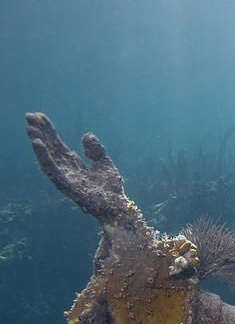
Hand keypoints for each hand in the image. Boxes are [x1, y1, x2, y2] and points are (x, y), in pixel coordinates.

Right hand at [25, 112, 150, 235]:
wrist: (117, 207)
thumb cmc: (110, 189)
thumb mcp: (105, 164)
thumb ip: (96, 150)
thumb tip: (87, 135)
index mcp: (74, 164)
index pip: (58, 144)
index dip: (49, 131)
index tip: (39, 116)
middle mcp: (66, 170)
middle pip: (50, 148)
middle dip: (40, 133)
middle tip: (28, 116)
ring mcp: (65, 178)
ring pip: (48, 158)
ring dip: (39, 144)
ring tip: (31, 129)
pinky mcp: (66, 185)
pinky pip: (52, 170)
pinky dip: (44, 157)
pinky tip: (38, 144)